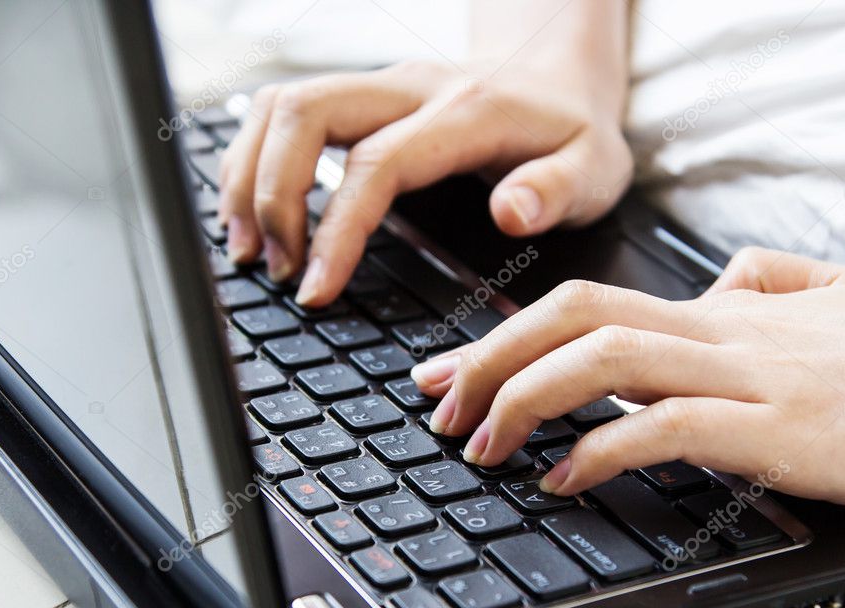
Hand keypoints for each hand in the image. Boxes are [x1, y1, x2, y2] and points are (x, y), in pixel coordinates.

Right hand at [218, 60, 632, 305]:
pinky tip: (256, 211)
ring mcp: (379, 86)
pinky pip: (286, 110)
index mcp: (465, 113)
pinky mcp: (361, 97)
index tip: (314, 291)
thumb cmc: (573, 134)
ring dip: (250, 175)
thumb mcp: (595, 170)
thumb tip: (510, 213)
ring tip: (250, 248)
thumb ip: (557, 191)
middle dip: (271, 195)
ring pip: (281, 104)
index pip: (376, 165)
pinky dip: (256, 159)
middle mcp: (410, 88)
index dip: (334, 232)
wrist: (558, 80)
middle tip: (276, 269)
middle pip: (304, 113)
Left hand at [410, 247, 844, 514]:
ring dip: (525, 401)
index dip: (507, 332)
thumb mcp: (837, 296)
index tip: (456, 368)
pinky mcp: (778, 429)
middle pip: (574, 319)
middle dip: (489, 359)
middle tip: (436, 404)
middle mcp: (719, 334)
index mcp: (721, 311)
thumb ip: (770, 280)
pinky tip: (564, 479)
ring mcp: (746, 377)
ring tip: (481, 446)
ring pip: (605, 362)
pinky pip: (667, 426)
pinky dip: (602, 448)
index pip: (586, 302)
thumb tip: (719, 282)